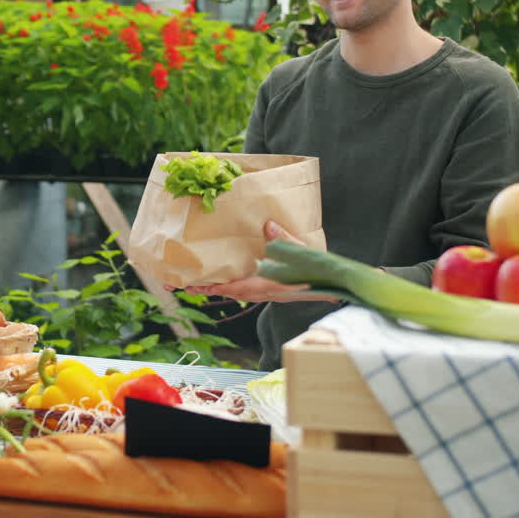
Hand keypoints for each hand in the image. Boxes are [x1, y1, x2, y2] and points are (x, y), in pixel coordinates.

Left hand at [183, 221, 336, 303]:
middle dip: (207, 289)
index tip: (192, 287)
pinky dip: (233, 285)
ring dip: (219, 288)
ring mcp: (268, 293)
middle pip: (229, 292)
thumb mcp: (300, 253)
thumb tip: (267, 225)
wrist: (333, 286)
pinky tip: (229, 278)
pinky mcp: (273, 291)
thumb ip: (282, 239)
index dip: (212, 289)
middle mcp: (263, 292)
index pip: (234, 289)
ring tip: (200, 283)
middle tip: (184, 285)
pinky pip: (247, 289)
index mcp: (266, 286)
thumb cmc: (317, 271)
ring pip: (237, 292)